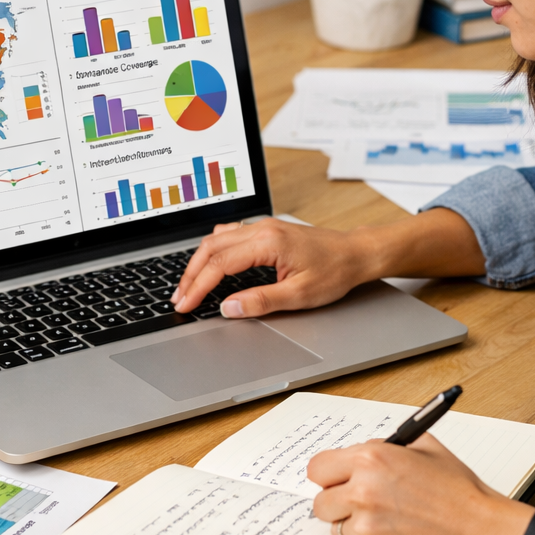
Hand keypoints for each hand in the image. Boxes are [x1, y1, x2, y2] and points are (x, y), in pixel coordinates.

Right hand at [172, 218, 375, 317]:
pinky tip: (209, 264)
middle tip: (179, 299)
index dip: (198, 287)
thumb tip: (228, 308)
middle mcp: (261, 229)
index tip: (185, 305)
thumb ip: (261, 301)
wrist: (355, 252)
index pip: (220, 264)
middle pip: (211, 248)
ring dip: (199, 262)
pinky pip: (229, 235)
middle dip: (191, 275)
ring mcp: (262, 226)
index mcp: (267, 242)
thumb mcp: (300, 295)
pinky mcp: (265, 230)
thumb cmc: (334, 271)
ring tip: (189, 286)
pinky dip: (213, 251)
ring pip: (217, 239)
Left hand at [308, 435, 529, 534]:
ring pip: (336, 526)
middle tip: (356, 500)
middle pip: (320, 501)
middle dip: (336, 500)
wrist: (478, 529)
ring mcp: (366, 524)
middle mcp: (362, 490)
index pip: (318, 467)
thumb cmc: (457, 489)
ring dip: (352, 522)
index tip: (335, 479)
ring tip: (381, 516)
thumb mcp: (423, 446)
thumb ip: (387, 445)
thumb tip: (364, 448)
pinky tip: (393, 531)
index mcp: (370, 458)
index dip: (328, 474)